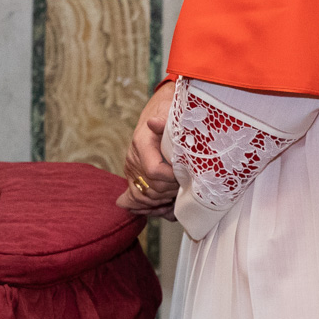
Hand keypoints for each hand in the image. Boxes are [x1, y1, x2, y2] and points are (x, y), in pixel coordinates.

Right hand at [115, 82, 178, 219]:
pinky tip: (166, 209)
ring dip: (162, 202)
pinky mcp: (134, 176)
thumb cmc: (169, 111)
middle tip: (186, 186)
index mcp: (142, 143)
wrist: (159, 109)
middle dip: (170, 191)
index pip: (154, 171)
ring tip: (178, 196)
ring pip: (143, 197)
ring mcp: (132, 169)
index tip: (185, 175)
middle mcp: (133, 158)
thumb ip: (165, 122)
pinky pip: (138, 198)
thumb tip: (154, 123)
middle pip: (151, 188)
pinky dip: (152, 207)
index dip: (172, 178)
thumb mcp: (172, 114)